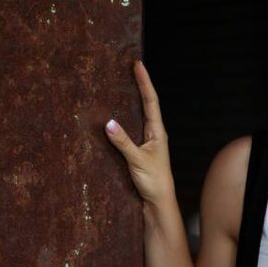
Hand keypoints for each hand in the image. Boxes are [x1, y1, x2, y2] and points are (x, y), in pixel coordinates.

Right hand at [104, 60, 174, 205]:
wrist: (159, 202)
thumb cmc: (154, 181)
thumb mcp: (137, 160)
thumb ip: (123, 142)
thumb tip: (108, 123)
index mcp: (157, 132)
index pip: (151, 101)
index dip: (144, 82)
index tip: (138, 65)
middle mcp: (154, 134)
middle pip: (147, 104)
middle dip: (139, 85)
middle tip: (132, 68)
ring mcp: (148, 142)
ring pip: (140, 115)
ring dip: (134, 99)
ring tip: (125, 84)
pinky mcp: (141, 151)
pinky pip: (133, 128)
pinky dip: (126, 117)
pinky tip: (118, 115)